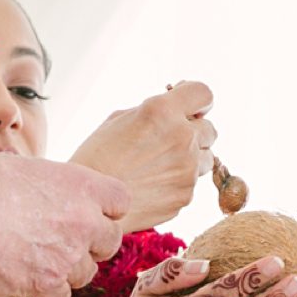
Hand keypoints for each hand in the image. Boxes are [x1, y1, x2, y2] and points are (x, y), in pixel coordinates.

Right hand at [0, 148, 129, 296]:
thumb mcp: (14, 163)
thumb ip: (40, 178)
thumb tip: (30, 179)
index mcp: (81, 184)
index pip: (121, 202)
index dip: (104, 210)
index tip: (87, 214)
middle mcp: (84, 220)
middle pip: (110, 241)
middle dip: (89, 244)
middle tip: (60, 241)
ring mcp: (68, 256)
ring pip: (86, 273)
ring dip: (66, 270)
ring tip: (35, 260)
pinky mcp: (46, 285)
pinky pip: (61, 296)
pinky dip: (45, 291)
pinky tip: (23, 278)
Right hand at [68, 82, 216, 231]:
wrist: (86, 203)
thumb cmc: (95, 157)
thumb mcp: (118, 119)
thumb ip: (154, 111)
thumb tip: (177, 109)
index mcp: (162, 111)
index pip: (204, 93)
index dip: (198, 101)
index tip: (191, 108)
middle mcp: (181, 138)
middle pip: (210, 129)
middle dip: (194, 132)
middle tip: (169, 141)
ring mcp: (187, 170)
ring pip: (206, 158)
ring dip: (191, 158)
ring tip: (160, 166)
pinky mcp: (185, 196)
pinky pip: (192, 183)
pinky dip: (178, 182)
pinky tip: (153, 185)